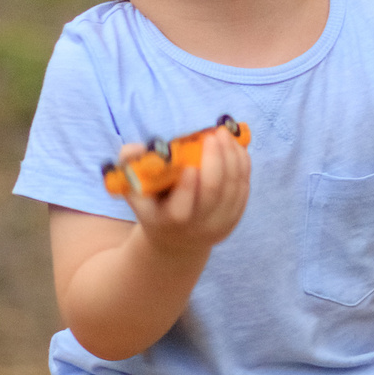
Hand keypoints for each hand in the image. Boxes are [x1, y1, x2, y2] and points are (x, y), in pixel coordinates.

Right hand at [118, 127, 248, 261]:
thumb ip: (130, 166)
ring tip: (225, 135)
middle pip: (213, 193)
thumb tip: (136, 148)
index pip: (180, 209)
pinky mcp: (234, 219)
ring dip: (233, 158)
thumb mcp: (134, 189)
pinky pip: (243, 190)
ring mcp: (218, 225)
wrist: (175, 239)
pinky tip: (236, 148)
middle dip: (216, 160)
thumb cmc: (152, 205)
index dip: (188, 186)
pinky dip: (242, 166)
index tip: (190, 162)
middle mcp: (195, 227)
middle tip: (214, 135)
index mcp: (166, 222)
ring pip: (233, 189)